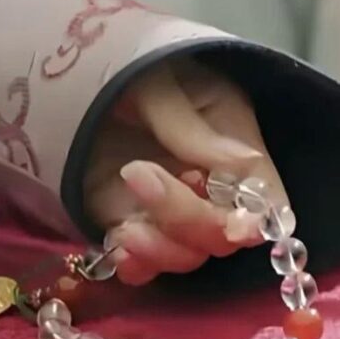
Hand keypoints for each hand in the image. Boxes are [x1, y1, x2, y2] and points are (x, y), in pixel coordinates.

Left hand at [83, 57, 286, 284]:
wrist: (74, 82)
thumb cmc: (131, 72)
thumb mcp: (161, 85)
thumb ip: (192, 129)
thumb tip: (244, 166)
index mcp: (234, 147)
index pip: (265, 203)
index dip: (253, 223)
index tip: (232, 226)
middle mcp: (210, 191)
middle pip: (220, 236)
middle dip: (187, 220)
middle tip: (138, 173)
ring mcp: (170, 216)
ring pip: (185, 257)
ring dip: (159, 250)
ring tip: (126, 224)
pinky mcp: (132, 228)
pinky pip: (145, 267)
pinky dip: (136, 266)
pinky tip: (119, 246)